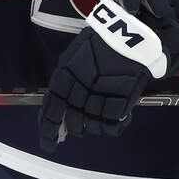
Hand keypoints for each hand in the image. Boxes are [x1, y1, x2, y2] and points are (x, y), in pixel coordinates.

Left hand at [38, 0, 178, 151]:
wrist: (130, 33)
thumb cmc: (100, 42)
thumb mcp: (75, 56)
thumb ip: (64, 83)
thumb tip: (57, 112)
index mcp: (65, 74)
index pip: (52, 108)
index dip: (49, 129)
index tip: (48, 145)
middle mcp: (81, 87)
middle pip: (73, 120)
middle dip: (74, 128)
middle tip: (77, 128)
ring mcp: (102, 94)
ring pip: (92, 125)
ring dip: (93, 127)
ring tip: (97, 119)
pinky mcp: (123, 99)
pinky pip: (113, 124)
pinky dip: (112, 127)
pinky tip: (116, 119)